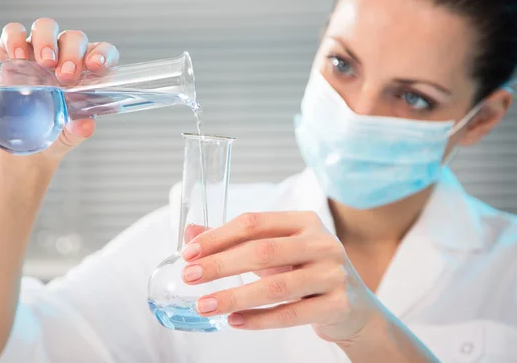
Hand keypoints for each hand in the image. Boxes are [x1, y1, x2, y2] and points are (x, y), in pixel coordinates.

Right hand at [0, 18, 119, 160]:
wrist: (26, 139)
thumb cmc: (57, 128)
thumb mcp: (71, 133)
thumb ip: (80, 127)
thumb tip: (85, 125)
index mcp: (88, 70)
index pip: (103, 52)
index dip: (102, 54)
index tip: (95, 66)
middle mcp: (66, 54)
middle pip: (74, 38)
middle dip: (72, 53)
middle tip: (66, 75)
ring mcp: (39, 49)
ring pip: (46, 27)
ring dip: (47, 42)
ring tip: (45, 64)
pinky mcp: (12, 48)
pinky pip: (14, 32)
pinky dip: (15, 39)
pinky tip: (18, 57)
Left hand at [181, 212, 379, 343]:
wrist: (354, 308)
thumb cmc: (306, 272)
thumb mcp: (275, 250)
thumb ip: (236, 241)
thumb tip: (192, 232)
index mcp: (303, 222)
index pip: (254, 223)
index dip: (218, 236)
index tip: (190, 251)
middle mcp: (321, 243)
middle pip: (262, 251)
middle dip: (220, 264)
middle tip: (189, 276)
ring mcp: (332, 273)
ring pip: (275, 286)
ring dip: (234, 296)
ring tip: (205, 305)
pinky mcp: (338, 304)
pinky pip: (291, 314)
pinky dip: (259, 319)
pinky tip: (235, 321)